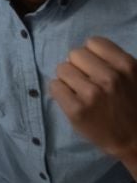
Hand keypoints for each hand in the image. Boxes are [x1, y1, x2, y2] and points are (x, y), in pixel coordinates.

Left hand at [50, 37, 136, 161]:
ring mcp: (92, 93)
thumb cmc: (131, 105)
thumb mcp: (132, 77)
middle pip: (74, 53)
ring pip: (62, 68)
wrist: (134, 140)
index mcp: (126, 65)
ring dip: (68, 79)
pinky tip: (72, 101)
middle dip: (78, 66)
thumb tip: (85, 50)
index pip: (93, 42)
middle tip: (86, 81)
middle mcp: (109, 77)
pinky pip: (54, 86)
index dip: (91, 55)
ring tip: (80, 92)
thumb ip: (113, 61)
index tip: (95, 68)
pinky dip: (60, 92)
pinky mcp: (76, 109)